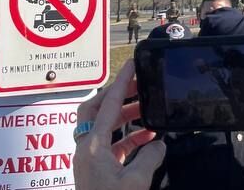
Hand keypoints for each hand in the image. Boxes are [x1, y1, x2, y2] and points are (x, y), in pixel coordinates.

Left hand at [72, 60, 164, 189]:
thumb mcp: (136, 182)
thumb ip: (150, 157)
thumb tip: (158, 145)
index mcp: (92, 147)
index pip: (108, 105)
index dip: (121, 83)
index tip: (132, 64)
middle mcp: (85, 149)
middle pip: (94, 109)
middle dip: (116, 95)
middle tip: (138, 87)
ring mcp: (87, 160)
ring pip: (101, 126)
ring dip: (124, 117)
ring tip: (148, 113)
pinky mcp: (94, 171)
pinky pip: (108, 144)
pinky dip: (126, 136)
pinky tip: (147, 140)